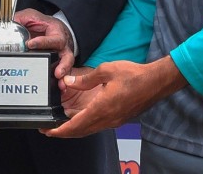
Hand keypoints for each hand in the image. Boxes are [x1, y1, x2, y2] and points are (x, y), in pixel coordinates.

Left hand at [14, 8, 73, 78]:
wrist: (53, 28)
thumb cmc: (43, 24)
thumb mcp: (31, 17)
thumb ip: (20, 20)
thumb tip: (7, 26)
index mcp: (56, 33)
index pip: (51, 38)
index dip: (41, 42)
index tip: (30, 44)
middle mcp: (62, 46)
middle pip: (66, 56)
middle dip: (63, 65)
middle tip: (57, 73)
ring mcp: (62, 57)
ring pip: (67, 67)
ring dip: (63, 76)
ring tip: (60, 84)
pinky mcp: (59, 65)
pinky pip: (62, 75)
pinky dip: (61, 83)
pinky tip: (59, 88)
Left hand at [43, 56, 186, 138]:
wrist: (156, 82)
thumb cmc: (134, 75)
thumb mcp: (106, 71)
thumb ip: (86, 79)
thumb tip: (69, 82)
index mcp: (101, 108)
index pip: (75, 125)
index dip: (59, 130)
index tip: (47, 130)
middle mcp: (107, 119)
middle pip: (81, 131)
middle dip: (63, 132)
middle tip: (48, 129)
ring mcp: (114, 121)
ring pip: (89, 130)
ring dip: (74, 129)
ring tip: (61, 124)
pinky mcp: (119, 119)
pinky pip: (98, 125)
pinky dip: (85, 124)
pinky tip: (80, 117)